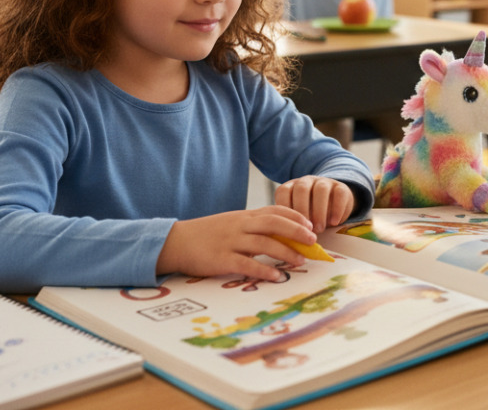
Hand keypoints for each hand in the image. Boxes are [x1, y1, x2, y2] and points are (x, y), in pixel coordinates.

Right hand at [156, 206, 315, 282]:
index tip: (309, 224)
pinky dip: (263, 270)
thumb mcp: (231, 224)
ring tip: (300, 260)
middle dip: (296, 231)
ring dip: (285, 251)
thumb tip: (280, 234)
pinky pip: (246, 264)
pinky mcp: (221, 259)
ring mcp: (230, 242)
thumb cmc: (206, 234)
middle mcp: (239, 225)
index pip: (274, 210)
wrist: (175, 241)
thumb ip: (253, 226)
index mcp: (243, 216)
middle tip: (312, 240)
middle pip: (273, 223)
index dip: (294, 216)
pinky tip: (276, 276)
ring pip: (263, 243)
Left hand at [276, 176, 355, 233]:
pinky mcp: (341, 187)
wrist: (334, 207)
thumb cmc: (311, 216)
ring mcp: (325, 182)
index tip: (288, 225)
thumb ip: (290, 222)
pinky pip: (339, 194)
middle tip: (305, 229)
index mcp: (292, 187)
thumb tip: (284, 240)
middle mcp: (307, 181)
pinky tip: (334, 223)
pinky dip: (337, 209)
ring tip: (319, 229)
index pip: (283, 191)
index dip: (284, 208)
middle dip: (302, 210)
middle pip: (301, 189)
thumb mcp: (298, 217)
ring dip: (319, 211)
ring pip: (321, 190)